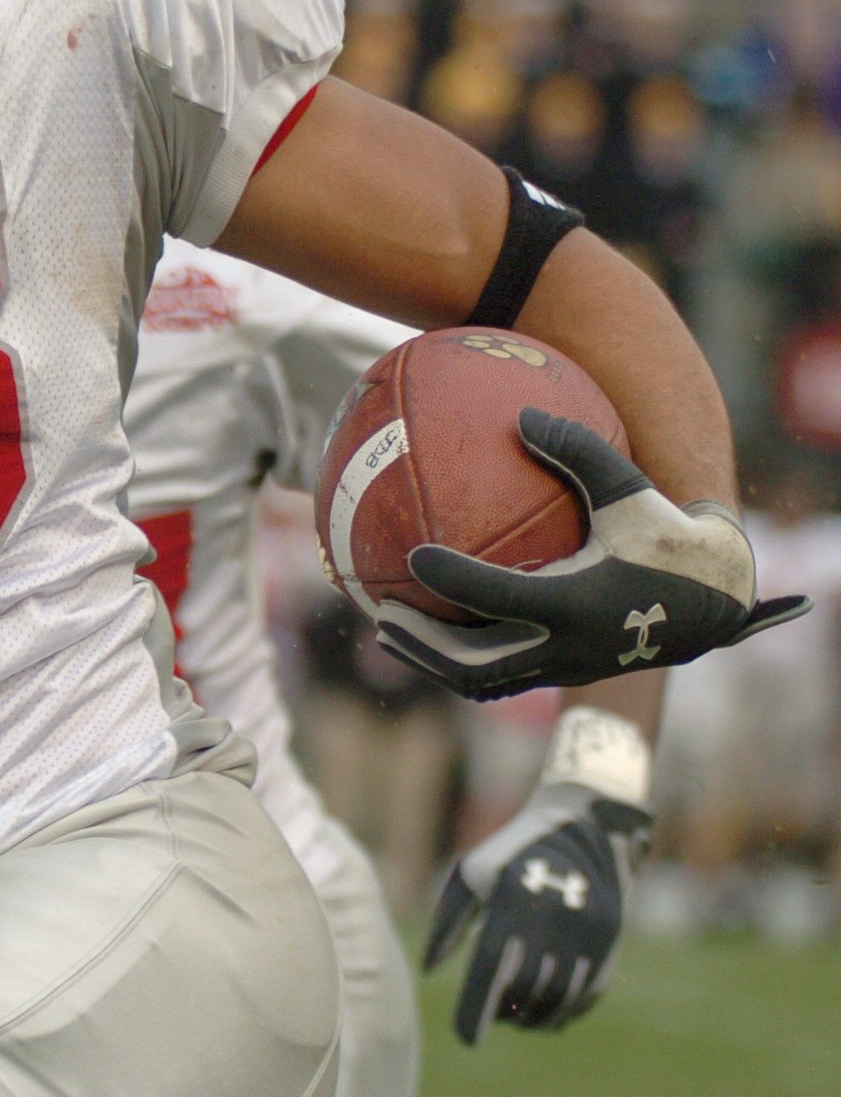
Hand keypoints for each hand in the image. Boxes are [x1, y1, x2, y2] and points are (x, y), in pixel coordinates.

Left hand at [374, 409, 807, 698]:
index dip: (452, 579)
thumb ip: (577, 450)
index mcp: (578, 602)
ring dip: (432, 660)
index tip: (412, 556)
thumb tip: (521, 415)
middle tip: (381, 612)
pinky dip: (459, 661)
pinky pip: (500, 677)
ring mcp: (564, 669)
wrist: (715, 598)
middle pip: (476, 663)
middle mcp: (567, 646)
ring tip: (389, 630)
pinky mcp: (564, 675)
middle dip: (423, 643)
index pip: (500, 597)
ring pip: (483, 681)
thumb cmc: (666, 532)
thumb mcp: (630, 487)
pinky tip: (431, 633)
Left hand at [427, 782, 651, 1043]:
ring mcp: (585, 934)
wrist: (583, 826)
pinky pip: (588, 993)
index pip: (489, 971)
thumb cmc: (513, 853)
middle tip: (490, 1018)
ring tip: (514, 1019)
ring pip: (558, 998)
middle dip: (503, 1014)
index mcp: (509, 903)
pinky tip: (547, 1015)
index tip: (466, 1039)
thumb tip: (432, 972)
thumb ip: (449, 924)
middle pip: (523, 990)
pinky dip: (566, 1012)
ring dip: (533, 1019)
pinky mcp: (609, 942)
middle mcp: (550, 922)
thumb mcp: (471, 875)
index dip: (476, 1009)